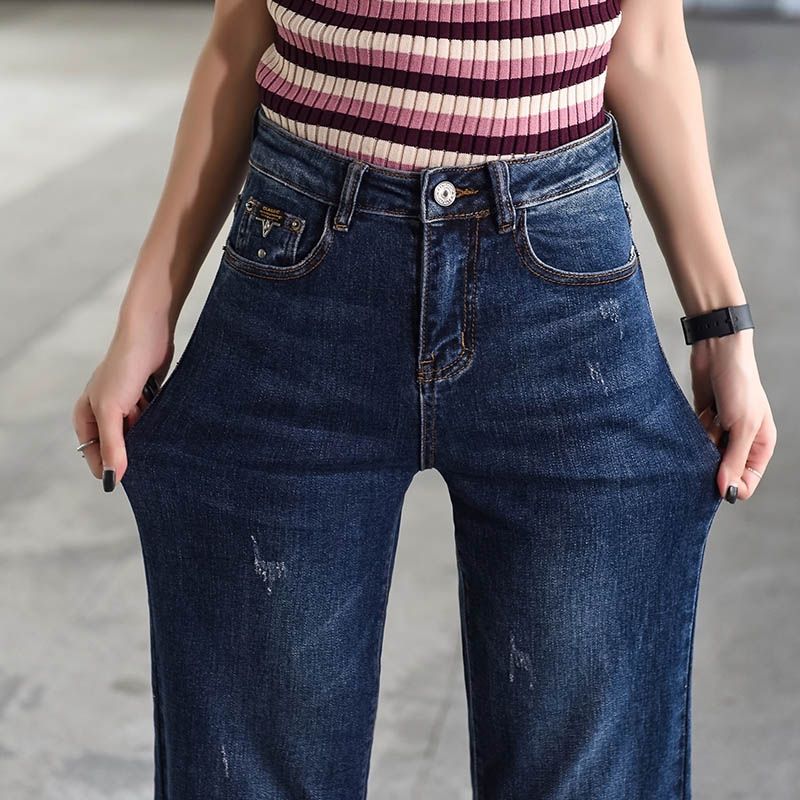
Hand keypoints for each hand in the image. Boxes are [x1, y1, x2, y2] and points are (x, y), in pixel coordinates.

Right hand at [72, 321, 174, 490]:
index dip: (109, 469)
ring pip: (136, 435)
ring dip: (146, 442)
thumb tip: (111, 478)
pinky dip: (158, 428)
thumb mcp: (112, 410)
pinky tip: (169, 433)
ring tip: (162, 451)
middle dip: (130, 456)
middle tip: (151, 468)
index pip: (94, 455)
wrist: (149, 333)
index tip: (132, 482)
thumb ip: (112, 444)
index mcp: (85, 416)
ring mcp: (125, 407)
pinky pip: (152, 422)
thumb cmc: (123, 368)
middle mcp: (103, 413)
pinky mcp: (146, 400)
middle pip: (116, 447)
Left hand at [689, 329, 775, 502]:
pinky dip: (693, 435)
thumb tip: (726, 490)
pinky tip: (700, 417)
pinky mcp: (703, 422)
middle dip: (713, 465)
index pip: (747, 481)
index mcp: (760, 445)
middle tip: (707, 451)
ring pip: (706, 456)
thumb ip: (733, 459)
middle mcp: (741, 442)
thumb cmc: (739, 385)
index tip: (715, 485)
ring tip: (708, 424)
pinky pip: (694, 441)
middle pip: (724, 470)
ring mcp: (721, 432)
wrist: (717, 353)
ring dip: (701, 447)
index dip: (732, 487)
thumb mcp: (741, 426)